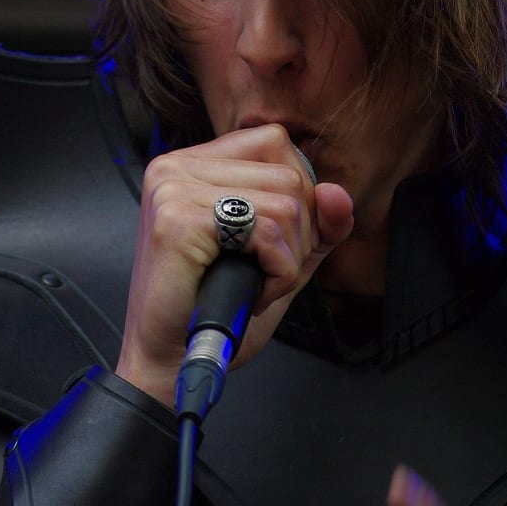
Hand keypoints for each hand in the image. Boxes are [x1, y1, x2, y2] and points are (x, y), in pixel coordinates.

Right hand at [115, 123, 352, 404]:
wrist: (169, 364)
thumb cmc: (215, 313)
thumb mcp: (280, 259)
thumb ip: (317, 224)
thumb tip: (337, 194)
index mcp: (194, 164)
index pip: (274, 141)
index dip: (298, 193)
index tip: (280, 240)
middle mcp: (178, 166)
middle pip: (288, 172)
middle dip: (299, 234)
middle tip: (265, 272)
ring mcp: (174, 188)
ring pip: (286, 201)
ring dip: (288, 258)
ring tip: (254, 283)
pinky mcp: (179, 219)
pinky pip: (268, 230)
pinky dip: (278, 271)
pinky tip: (250, 293)